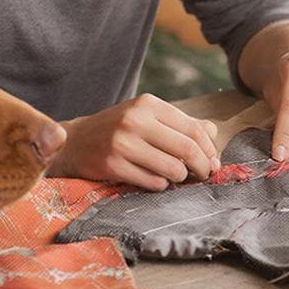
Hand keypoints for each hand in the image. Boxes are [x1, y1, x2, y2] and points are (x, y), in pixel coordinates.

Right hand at [45, 93, 220, 190]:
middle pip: (187, 150)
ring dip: (179, 178)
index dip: (209, 150)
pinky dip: (159, 185)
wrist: (74, 141)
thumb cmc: (118, 129)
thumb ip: (180, 123)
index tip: (213, 162)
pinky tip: (152, 179)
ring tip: (174, 176)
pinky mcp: (113, 165)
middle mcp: (135, 120)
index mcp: (148, 104)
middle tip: (203, 175)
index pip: (194, 129)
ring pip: (172, 170)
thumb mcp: (147, 117)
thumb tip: (213, 132)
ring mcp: (122, 143)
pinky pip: (153, 183)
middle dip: (202, 167)